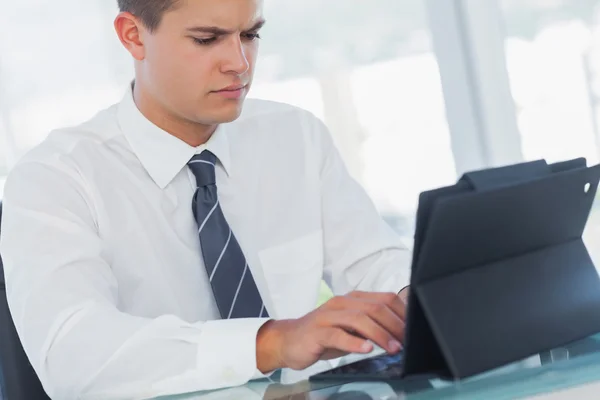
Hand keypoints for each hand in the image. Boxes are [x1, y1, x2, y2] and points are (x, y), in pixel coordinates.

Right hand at [257, 291, 407, 371]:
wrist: (288, 341)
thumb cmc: (323, 335)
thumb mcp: (350, 328)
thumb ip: (371, 326)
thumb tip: (400, 331)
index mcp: (352, 299)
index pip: (384, 299)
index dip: (401, 314)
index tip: (414, 330)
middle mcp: (341, 303)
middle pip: (374, 308)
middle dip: (394, 325)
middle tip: (406, 341)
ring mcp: (328, 316)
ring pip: (358, 319)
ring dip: (379, 334)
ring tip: (392, 348)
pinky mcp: (316, 332)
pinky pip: (337, 334)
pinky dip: (354, 341)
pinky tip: (366, 348)